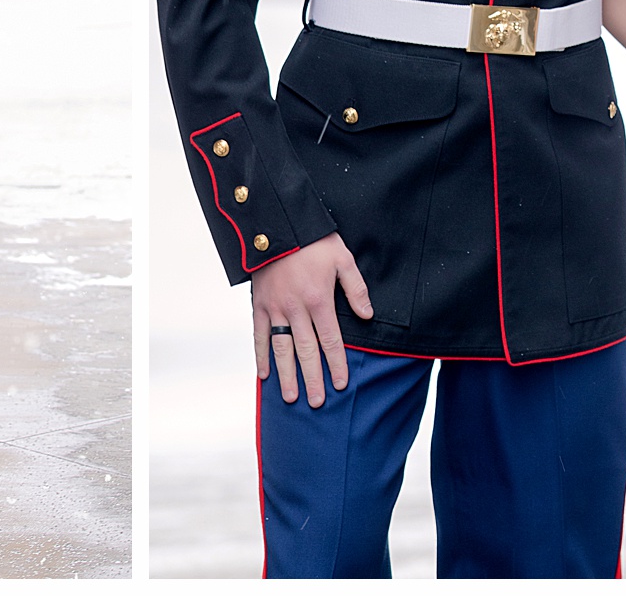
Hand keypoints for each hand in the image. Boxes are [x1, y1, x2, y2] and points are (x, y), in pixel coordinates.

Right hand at [250, 232, 372, 407]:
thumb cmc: (312, 239)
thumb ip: (355, 288)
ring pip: (282, 348)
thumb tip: (367, 314)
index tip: (340, 384)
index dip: (336, 364)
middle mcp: (296, 309)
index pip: (331, 340)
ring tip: (291, 397)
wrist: (276, 223)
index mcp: (319, 299)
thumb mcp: (342, 258)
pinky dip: (261, 355)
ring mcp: (275, 308)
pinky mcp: (259, 303)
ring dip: (287, 374)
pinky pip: (259, 334)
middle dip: (313, 378)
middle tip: (318, 402)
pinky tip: (264, 374)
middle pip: (306, 351)